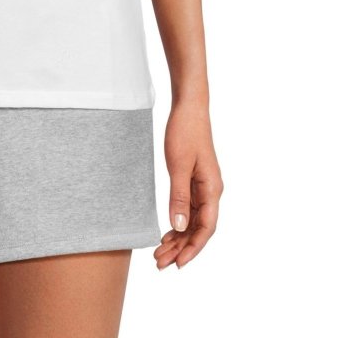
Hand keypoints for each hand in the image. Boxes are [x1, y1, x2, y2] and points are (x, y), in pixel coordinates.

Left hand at [154, 99, 223, 269]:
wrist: (188, 108)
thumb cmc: (185, 132)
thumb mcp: (178, 165)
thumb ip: (179, 197)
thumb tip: (179, 227)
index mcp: (212, 189)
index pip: (206, 228)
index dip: (193, 248)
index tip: (178, 264)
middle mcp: (211, 191)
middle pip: (199, 228)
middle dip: (181, 248)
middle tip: (160, 262)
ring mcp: (203, 186)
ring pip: (193, 221)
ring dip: (179, 238)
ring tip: (160, 252)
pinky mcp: (194, 181)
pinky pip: (188, 209)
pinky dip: (178, 222)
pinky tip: (167, 232)